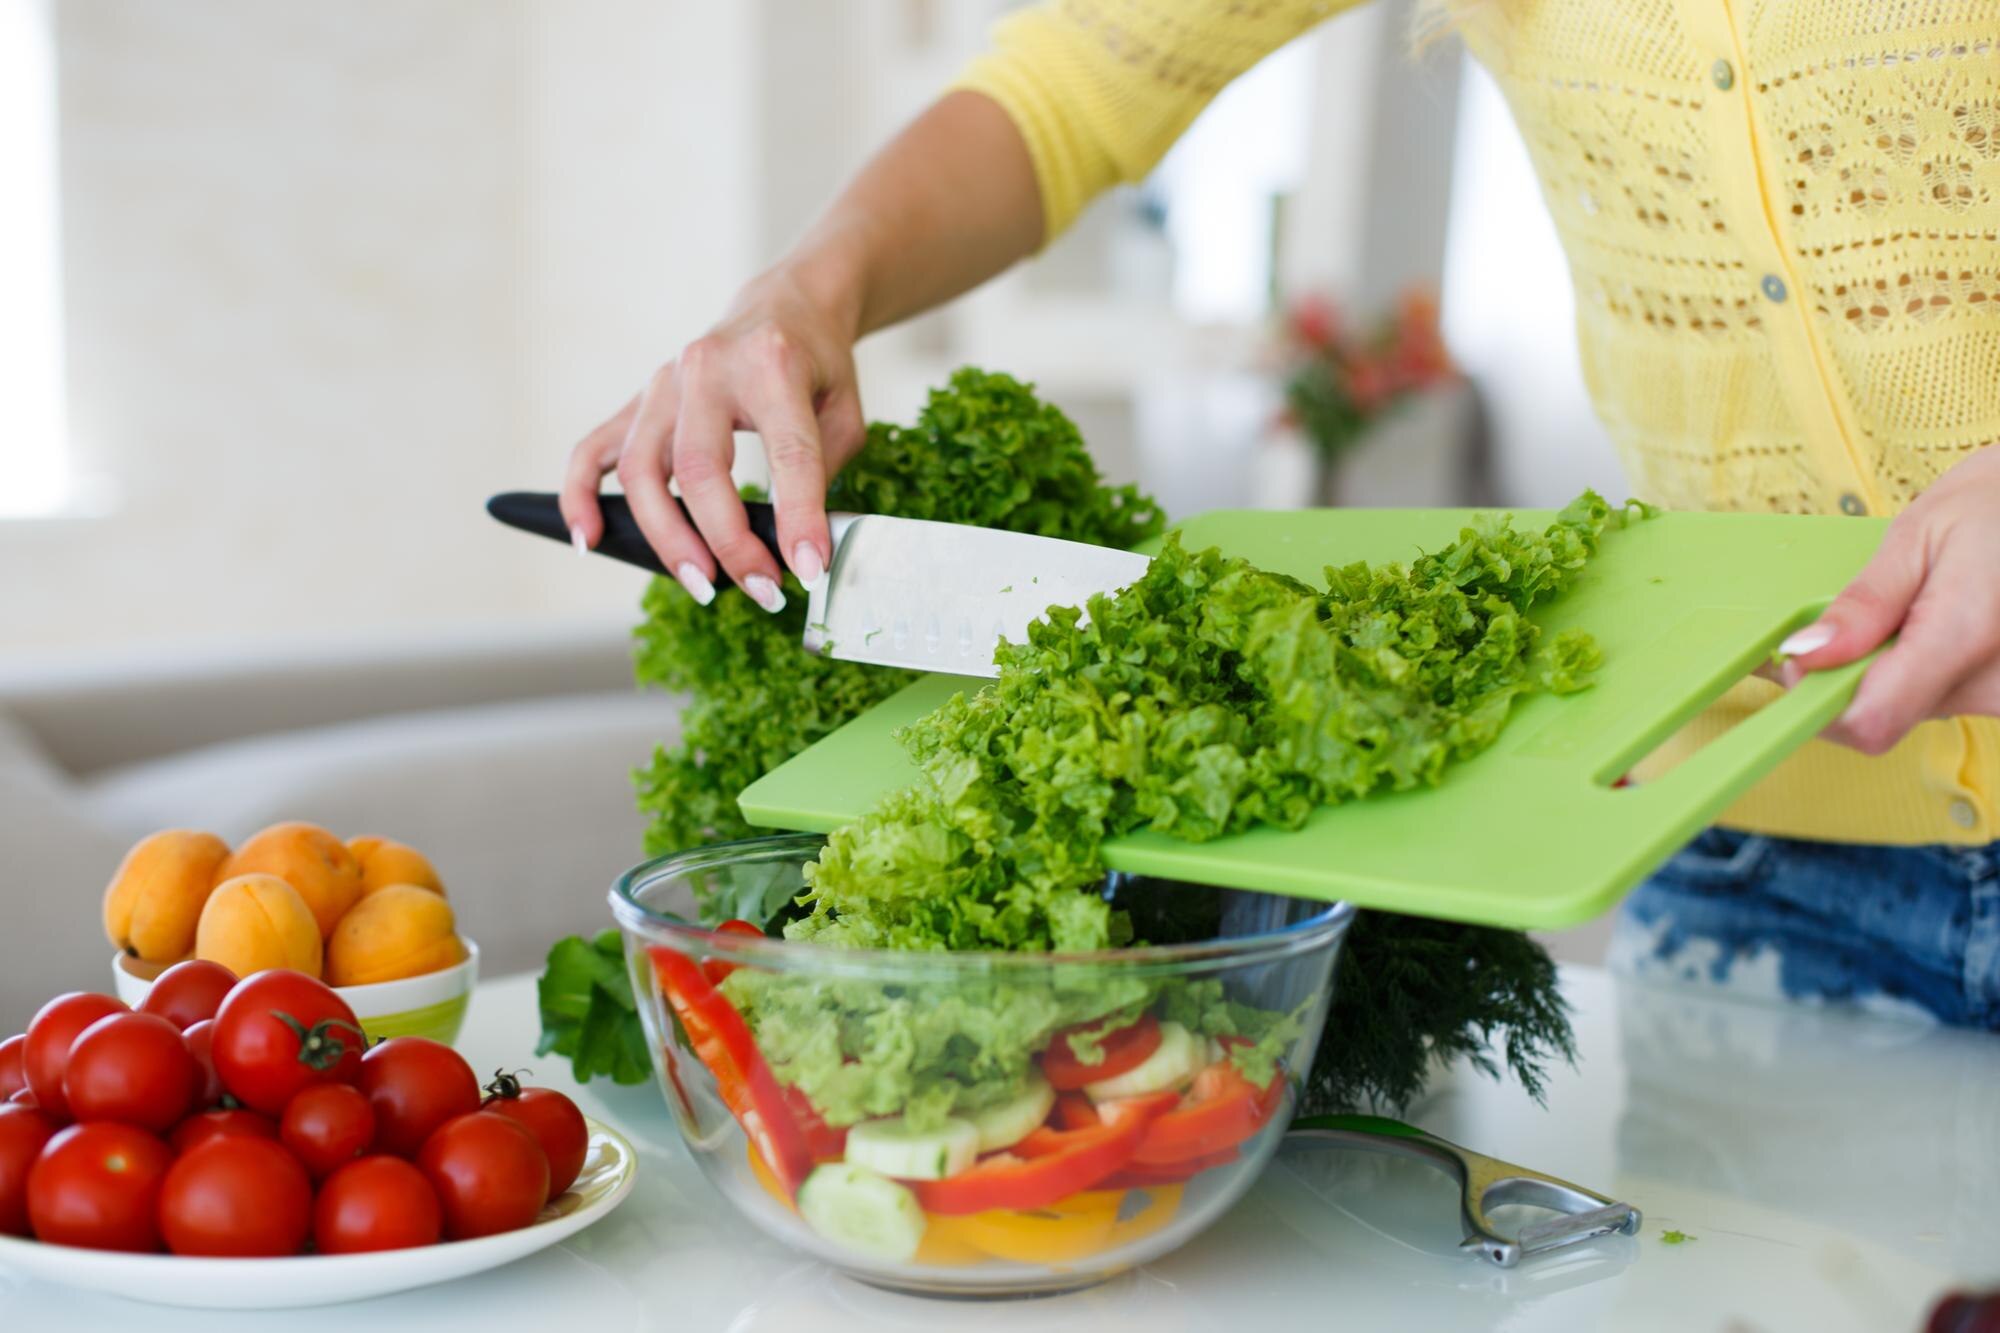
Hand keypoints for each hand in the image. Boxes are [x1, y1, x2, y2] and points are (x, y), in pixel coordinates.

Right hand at [560, 263, 865, 611]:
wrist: (782, 306)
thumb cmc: (818, 365)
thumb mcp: (844, 411)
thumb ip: (822, 473)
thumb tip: (797, 549)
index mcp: (772, 366)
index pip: (787, 454)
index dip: (798, 519)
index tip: (807, 571)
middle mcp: (708, 369)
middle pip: (699, 469)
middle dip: (726, 542)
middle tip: (759, 590)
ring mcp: (663, 384)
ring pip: (643, 470)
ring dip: (667, 538)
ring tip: (702, 585)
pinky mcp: (638, 400)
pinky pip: (593, 450)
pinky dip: (581, 496)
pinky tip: (590, 539)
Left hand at [1778, 447, 1999, 753]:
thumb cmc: (1990, 509)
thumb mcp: (1916, 538)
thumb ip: (1864, 603)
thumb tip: (1805, 655)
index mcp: (1966, 637)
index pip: (1870, 721)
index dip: (1818, 700)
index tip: (1798, 661)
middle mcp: (1992, 684)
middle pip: (1881, 717)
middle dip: (1848, 674)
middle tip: (1854, 619)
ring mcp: (1998, 694)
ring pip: (1903, 708)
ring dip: (1882, 669)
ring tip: (1903, 612)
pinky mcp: (1997, 694)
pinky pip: (1929, 698)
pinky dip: (1909, 669)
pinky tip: (1922, 626)